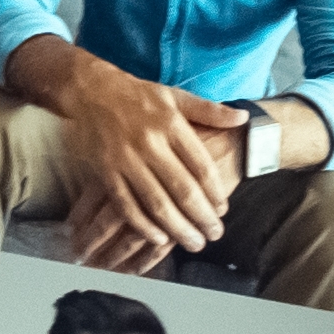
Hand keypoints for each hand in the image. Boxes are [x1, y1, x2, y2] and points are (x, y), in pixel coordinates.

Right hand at [57, 71, 239, 264]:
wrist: (91, 90)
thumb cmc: (138, 95)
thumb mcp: (175, 96)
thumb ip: (209, 110)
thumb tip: (243, 117)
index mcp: (172, 124)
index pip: (201, 165)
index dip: (215, 192)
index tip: (223, 210)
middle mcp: (151, 143)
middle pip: (183, 189)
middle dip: (201, 217)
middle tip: (215, 235)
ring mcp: (126, 159)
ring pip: (156, 202)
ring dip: (177, 228)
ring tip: (193, 243)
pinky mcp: (105, 171)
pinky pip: (126, 204)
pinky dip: (142, 225)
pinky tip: (158, 238)